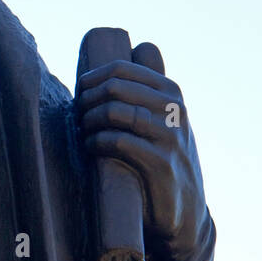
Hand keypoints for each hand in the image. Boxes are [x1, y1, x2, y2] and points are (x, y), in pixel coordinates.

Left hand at [76, 41, 209, 260]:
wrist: (184, 213)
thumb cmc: (164, 161)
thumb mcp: (163, 119)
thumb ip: (151, 88)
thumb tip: (139, 47)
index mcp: (171, 92)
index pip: (124, 67)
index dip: (94, 76)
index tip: (80, 91)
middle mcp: (175, 109)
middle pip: (116, 87)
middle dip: (87, 97)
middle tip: (77, 113)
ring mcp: (170, 136)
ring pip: (116, 111)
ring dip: (89, 119)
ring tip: (82, 130)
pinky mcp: (161, 164)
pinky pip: (119, 142)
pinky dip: (97, 142)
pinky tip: (90, 147)